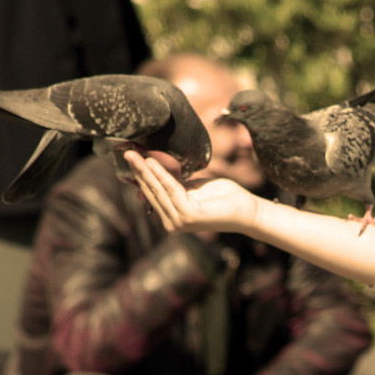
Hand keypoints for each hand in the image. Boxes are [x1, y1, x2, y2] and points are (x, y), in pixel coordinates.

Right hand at [125, 150, 259, 235]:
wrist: (247, 209)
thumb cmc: (225, 197)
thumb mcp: (196, 187)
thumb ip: (178, 184)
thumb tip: (159, 172)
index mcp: (172, 216)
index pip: (153, 193)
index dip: (141, 175)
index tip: (131, 158)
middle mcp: (172, 222)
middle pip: (151, 192)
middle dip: (138, 171)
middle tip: (126, 153)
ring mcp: (179, 221)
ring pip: (159, 190)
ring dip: (145, 171)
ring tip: (134, 155)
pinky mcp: (189, 217)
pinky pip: (172, 190)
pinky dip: (161, 176)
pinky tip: (152, 163)